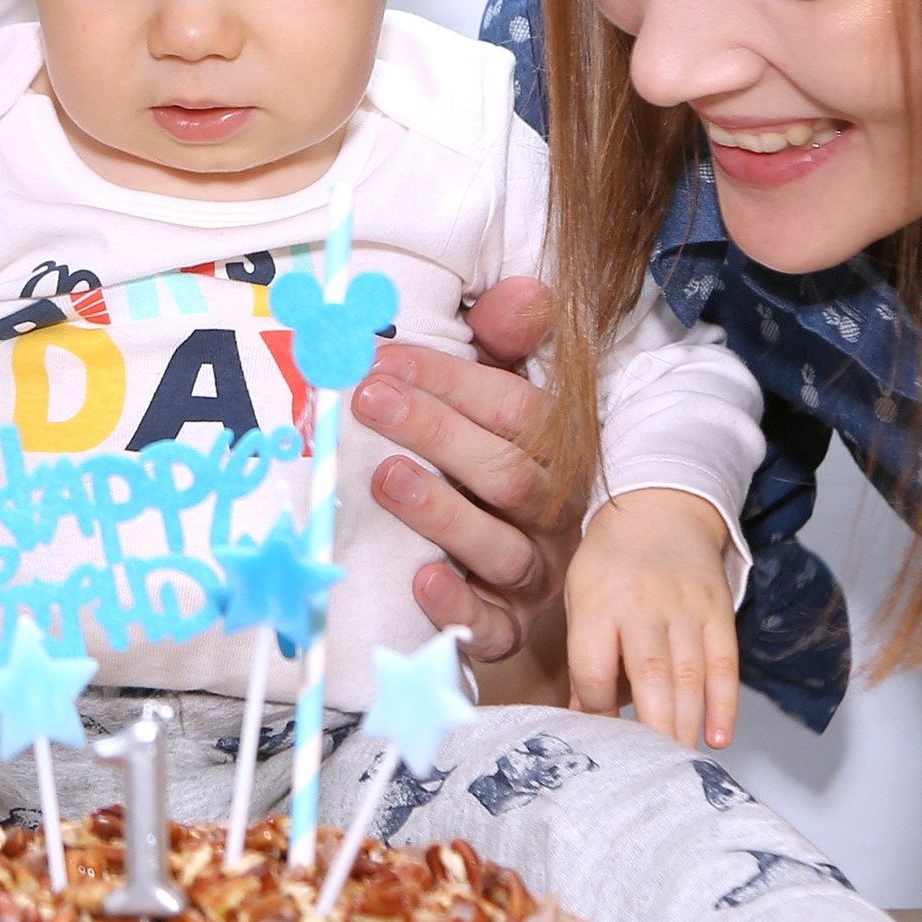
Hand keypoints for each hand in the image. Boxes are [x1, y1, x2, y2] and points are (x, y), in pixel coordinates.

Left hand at [353, 277, 576, 661]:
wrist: (525, 587)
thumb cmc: (497, 471)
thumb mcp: (506, 397)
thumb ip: (509, 342)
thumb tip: (525, 291)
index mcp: (554, 450)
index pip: (515, 409)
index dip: (452, 380)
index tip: (385, 359)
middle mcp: (551, 511)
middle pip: (504, 472)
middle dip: (435, 431)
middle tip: (367, 400)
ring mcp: (533, 573)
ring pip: (499, 546)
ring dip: (441, 512)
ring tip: (385, 477)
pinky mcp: (510, 630)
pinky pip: (492, 626)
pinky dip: (458, 607)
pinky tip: (421, 583)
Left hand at [565, 489, 740, 745]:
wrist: (661, 509)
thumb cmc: (610, 563)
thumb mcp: (580, 598)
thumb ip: (582, 657)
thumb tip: (580, 716)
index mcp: (598, 602)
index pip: (594, 668)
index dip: (596, 712)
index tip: (601, 744)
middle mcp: (642, 605)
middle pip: (650, 677)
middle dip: (652, 730)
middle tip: (650, 771)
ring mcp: (685, 607)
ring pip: (689, 677)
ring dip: (686, 726)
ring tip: (679, 765)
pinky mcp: (719, 610)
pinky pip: (725, 664)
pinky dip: (725, 704)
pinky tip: (718, 736)